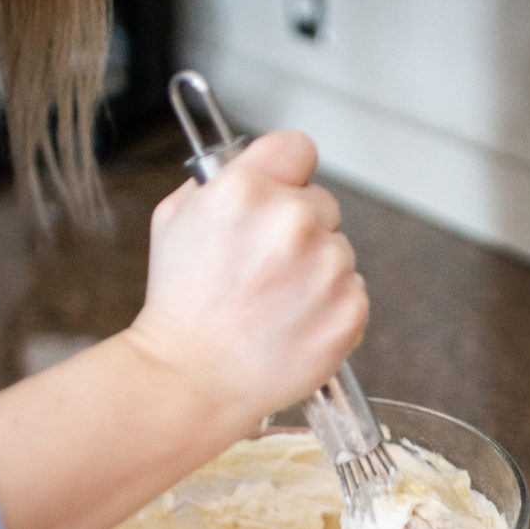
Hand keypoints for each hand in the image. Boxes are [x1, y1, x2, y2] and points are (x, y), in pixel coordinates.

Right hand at [126, 130, 368, 432]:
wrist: (192, 380)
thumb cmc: (180, 309)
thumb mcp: (175, 220)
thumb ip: (219, 182)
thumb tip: (252, 166)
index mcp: (247, 190)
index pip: (298, 148)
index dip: (287, 175)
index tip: (279, 196)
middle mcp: (292, 222)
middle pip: (322, 205)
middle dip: (300, 232)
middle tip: (265, 272)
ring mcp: (326, 269)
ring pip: (339, 252)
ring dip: (317, 274)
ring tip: (275, 307)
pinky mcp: (349, 311)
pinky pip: (354, 294)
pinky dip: (331, 310)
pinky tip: (295, 327)